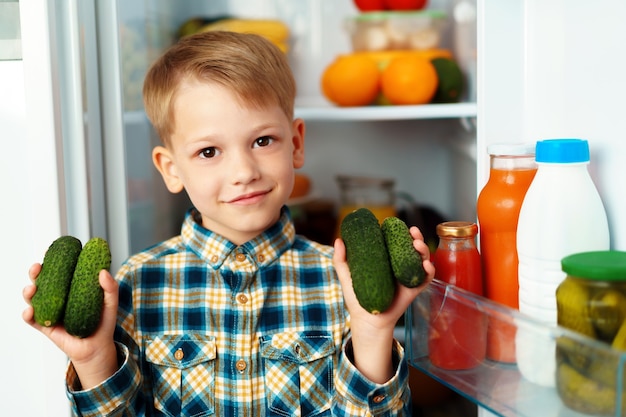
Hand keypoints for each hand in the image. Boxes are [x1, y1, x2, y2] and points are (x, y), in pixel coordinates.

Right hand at [22, 264, 119, 388]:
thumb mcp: (110, 303)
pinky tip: (30, 311)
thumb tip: (103, 272)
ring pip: (33, 298)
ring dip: (29, 291)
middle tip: (37, 268)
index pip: (59, 272)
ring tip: (32, 288)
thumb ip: (110, 288)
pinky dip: (28, 314)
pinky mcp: (45, 326)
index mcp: (71, 288)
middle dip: (36, 273)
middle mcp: (58, 298)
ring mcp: (50, 311)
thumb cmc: (104, 323)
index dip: (52, 261)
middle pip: (42, 281)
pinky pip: (32, 320)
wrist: (97, 347)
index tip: (50, 252)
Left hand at [333, 225, 433, 382]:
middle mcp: (399, 266)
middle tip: (412, 232)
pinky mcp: (414, 289)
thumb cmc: (357, 298)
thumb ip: (341, 259)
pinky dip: (429, 270)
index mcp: (386, 260)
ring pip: (421, 259)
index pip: (396, 241)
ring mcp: (408, 276)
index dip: (400, 231)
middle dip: (416, 237)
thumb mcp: (347, 276)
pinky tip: (425, 265)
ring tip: (418, 245)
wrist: (366, 320)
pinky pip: (425, 278)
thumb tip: (339, 240)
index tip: (397, 224)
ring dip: (424, 250)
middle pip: (412, 247)